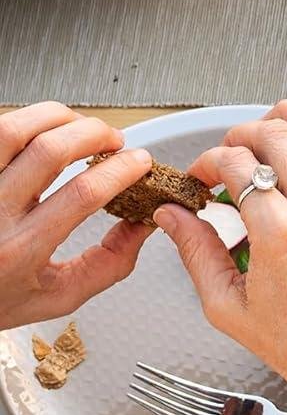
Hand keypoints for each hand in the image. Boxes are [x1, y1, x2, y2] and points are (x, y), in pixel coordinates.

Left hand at [0, 103, 152, 329]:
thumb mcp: (57, 296)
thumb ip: (108, 265)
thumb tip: (142, 224)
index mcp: (19, 251)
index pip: (82, 194)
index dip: (121, 170)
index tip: (139, 163)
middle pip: (50, 150)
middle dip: (95, 134)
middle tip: (113, 141)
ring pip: (15, 129)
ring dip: (60, 117)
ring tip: (79, 127)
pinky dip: (29, 123)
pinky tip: (45, 132)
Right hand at [155, 100, 286, 405]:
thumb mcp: (226, 306)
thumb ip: (196, 252)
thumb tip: (171, 215)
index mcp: (278, 232)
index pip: (236, 163)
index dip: (209, 161)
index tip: (204, 176)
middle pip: (275, 133)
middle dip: (242, 134)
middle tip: (233, 154)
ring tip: (276, 134)